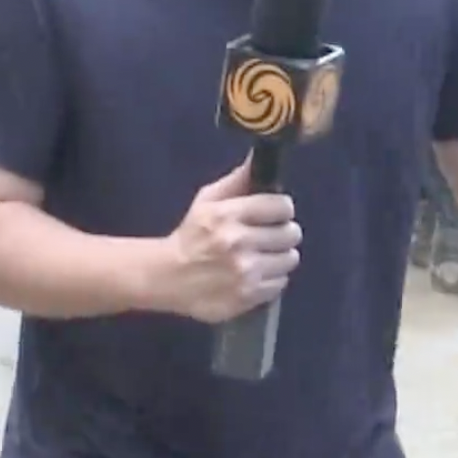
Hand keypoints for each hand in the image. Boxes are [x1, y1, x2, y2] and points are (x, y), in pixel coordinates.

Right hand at [155, 157, 301, 323]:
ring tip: (264, 257)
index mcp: (228, 214)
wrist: (167, 277)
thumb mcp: (206, 201)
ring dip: (280, 257)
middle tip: (271, 237)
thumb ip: (236, 181)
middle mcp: (238, 242)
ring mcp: (245, 272)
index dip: (281, 209)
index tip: (275, 214)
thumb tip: (259, 161)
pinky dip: (272, 279)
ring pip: (289, 259)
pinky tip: (256, 275)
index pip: (281, 206)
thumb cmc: (191, 236)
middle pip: (291, 233)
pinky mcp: (248, 296)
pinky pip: (280, 283)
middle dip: (284, 233)